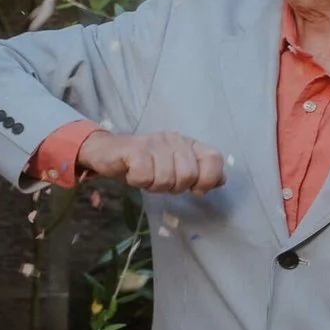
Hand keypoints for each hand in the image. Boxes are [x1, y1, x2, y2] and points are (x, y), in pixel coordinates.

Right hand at [75, 129, 226, 193]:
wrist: (107, 152)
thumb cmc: (143, 163)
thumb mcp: (174, 169)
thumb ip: (199, 174)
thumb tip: (222, 180)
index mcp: (188, 144)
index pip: (214, 159)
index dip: (208, 179)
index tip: (196, 190)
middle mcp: (174, 140)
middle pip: (189, 175)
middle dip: (174, 187)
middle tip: (160, 181)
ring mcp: (154, 143)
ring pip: (166, 179)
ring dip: (153, 186)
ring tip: (145, 177)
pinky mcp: (135, 149)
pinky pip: (145, 177)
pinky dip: (138, 182)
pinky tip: (132, 173)